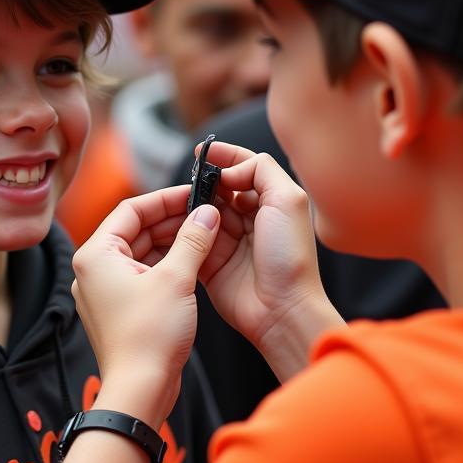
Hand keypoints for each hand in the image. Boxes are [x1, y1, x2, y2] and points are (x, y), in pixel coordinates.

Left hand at [71, 185, 220, 425]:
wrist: (140, 390)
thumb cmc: (149, 337)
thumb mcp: (177, 278)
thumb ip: (192, 240)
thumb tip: (207, 213)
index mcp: (95, 255)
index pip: (131, 209)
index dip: (165, 198)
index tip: (194, 193)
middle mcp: (93, 269)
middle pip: (135, 229)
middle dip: (171, 220)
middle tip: (205, 212)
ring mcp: (104, 290)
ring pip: (141, 252)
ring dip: (171, 242)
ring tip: (204, 233)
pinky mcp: (119, 308)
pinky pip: (143, 274)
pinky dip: (166, 264)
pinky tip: (193, 260)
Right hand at [199, 141, 344, 380]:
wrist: (281, 310)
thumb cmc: (289, 257)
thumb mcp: (287, 199)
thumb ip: (260, 170)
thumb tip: (228, 171)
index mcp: (271, 201)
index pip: (243, 169)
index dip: (223, 158)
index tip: (202, 152)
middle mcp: (249, 219)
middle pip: (217, 189)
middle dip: (202, 181)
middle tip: (189, 179)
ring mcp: (228, 240)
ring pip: (201, 211)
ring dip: (189, 203)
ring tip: (180, 200)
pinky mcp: (209, 262)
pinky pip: (190, 239)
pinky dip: (180, 229)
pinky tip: (172, 221)